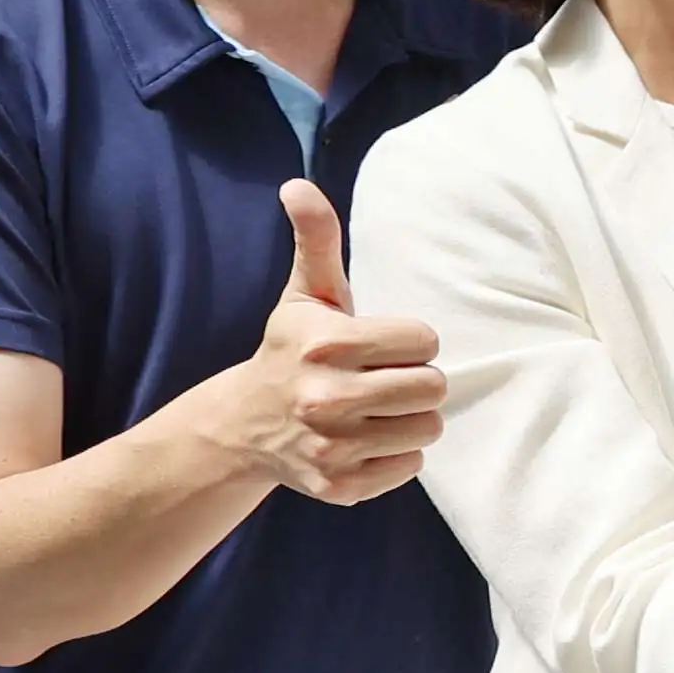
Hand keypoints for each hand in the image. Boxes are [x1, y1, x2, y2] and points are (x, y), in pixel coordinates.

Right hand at [216, 179, 442, 503]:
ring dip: (410, 417)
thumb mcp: (305, 294)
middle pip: (432, 387)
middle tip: (380, 379)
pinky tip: (363, 440)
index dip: (409, 341)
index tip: (379, 345)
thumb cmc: (290, 351)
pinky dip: (395, 454)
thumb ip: (316, 238)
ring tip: (375, 409)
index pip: (424, 340)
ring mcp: (332, 449)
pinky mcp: (340, 487)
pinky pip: (410, 466)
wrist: (241, 427)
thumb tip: (298, 185)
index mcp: (326, 346)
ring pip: (427, 428)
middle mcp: (327, 400)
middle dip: (414, 379)